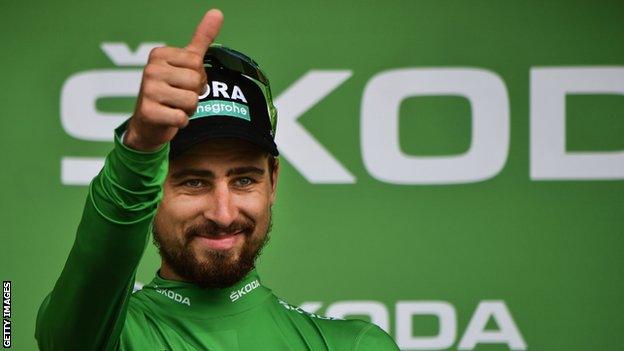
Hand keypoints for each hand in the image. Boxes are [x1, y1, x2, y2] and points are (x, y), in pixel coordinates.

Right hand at [124, 9, 223, 150]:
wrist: (148, 123)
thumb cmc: (170, 90)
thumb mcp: (185, 63)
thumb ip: (201, 39)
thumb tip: (217, 12)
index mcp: (159, 54)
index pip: (198, 64)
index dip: (198, 77)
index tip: (183, 82)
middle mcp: (150, 69)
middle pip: (196, 81)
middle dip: (194, 94)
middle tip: (178, 97)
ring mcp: (148, 90)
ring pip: (191, 100)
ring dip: (188, 109)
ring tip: (174, 106)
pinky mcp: (149, 112)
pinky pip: (182, 118)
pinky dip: (181, 122)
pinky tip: (169, 118)